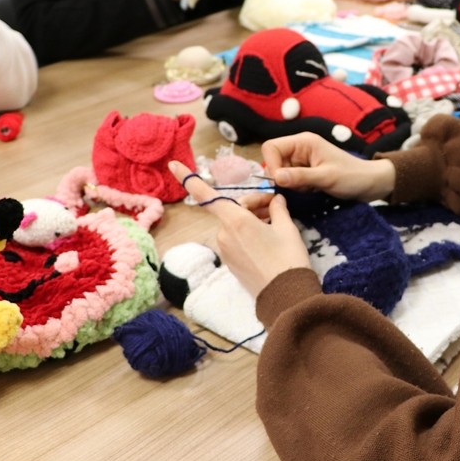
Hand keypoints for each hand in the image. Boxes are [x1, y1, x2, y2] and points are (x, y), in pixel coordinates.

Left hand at [169, 161, 312, 297]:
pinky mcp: (229, 263)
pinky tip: (267, 241)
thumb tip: (275, 200)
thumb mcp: (287, 228)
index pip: (206, 194)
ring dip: (251, 220)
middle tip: (275, 206)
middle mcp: (224, 234)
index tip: (172, 164)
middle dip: (253, 204)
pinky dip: (248, 235)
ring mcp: (225, 250)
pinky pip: (236, 240)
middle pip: (234, 209)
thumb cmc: (287, 258)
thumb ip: (278, 208)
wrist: (285, 296)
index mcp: (236, 220)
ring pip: (235, 225)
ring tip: (275, 225)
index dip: (187, 178)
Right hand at [260, 132, 395, 201]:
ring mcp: (301, 160)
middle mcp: (299, 148)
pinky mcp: (305, 171)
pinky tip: (313, 190)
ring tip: (311, 188)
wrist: (371, 183)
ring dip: (292, 184)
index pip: (271, 147)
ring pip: (281, 173)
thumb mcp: (326, 177)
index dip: (271, 164)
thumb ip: (300, 177)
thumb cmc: (352, 176)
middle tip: (301, 187)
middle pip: (274, 161)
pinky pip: (290, 180)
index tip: (281, 182)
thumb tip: (275, 177)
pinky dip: (297, 188)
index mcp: (303, 141)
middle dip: (283, 177)